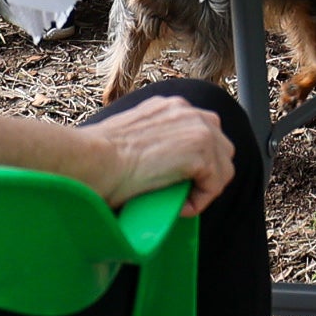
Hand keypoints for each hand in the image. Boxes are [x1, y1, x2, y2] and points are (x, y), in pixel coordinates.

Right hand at [83, 94, 235, 214]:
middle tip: (182, 193)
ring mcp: (199, 129)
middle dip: (207, 173)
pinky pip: (215, 184)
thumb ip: (155, 143)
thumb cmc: (99, 157)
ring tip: (179, 203)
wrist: (93, 159)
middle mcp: (189, 111)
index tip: (175, 182)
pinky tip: (179, 208)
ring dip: (204, 188)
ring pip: (223, 167)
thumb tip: (160, 166)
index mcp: (172, 107)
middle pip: (220, 147)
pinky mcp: (201, 151)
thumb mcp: (133, 138)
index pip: (203, 133)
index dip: (196, 163)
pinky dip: (200, 201)